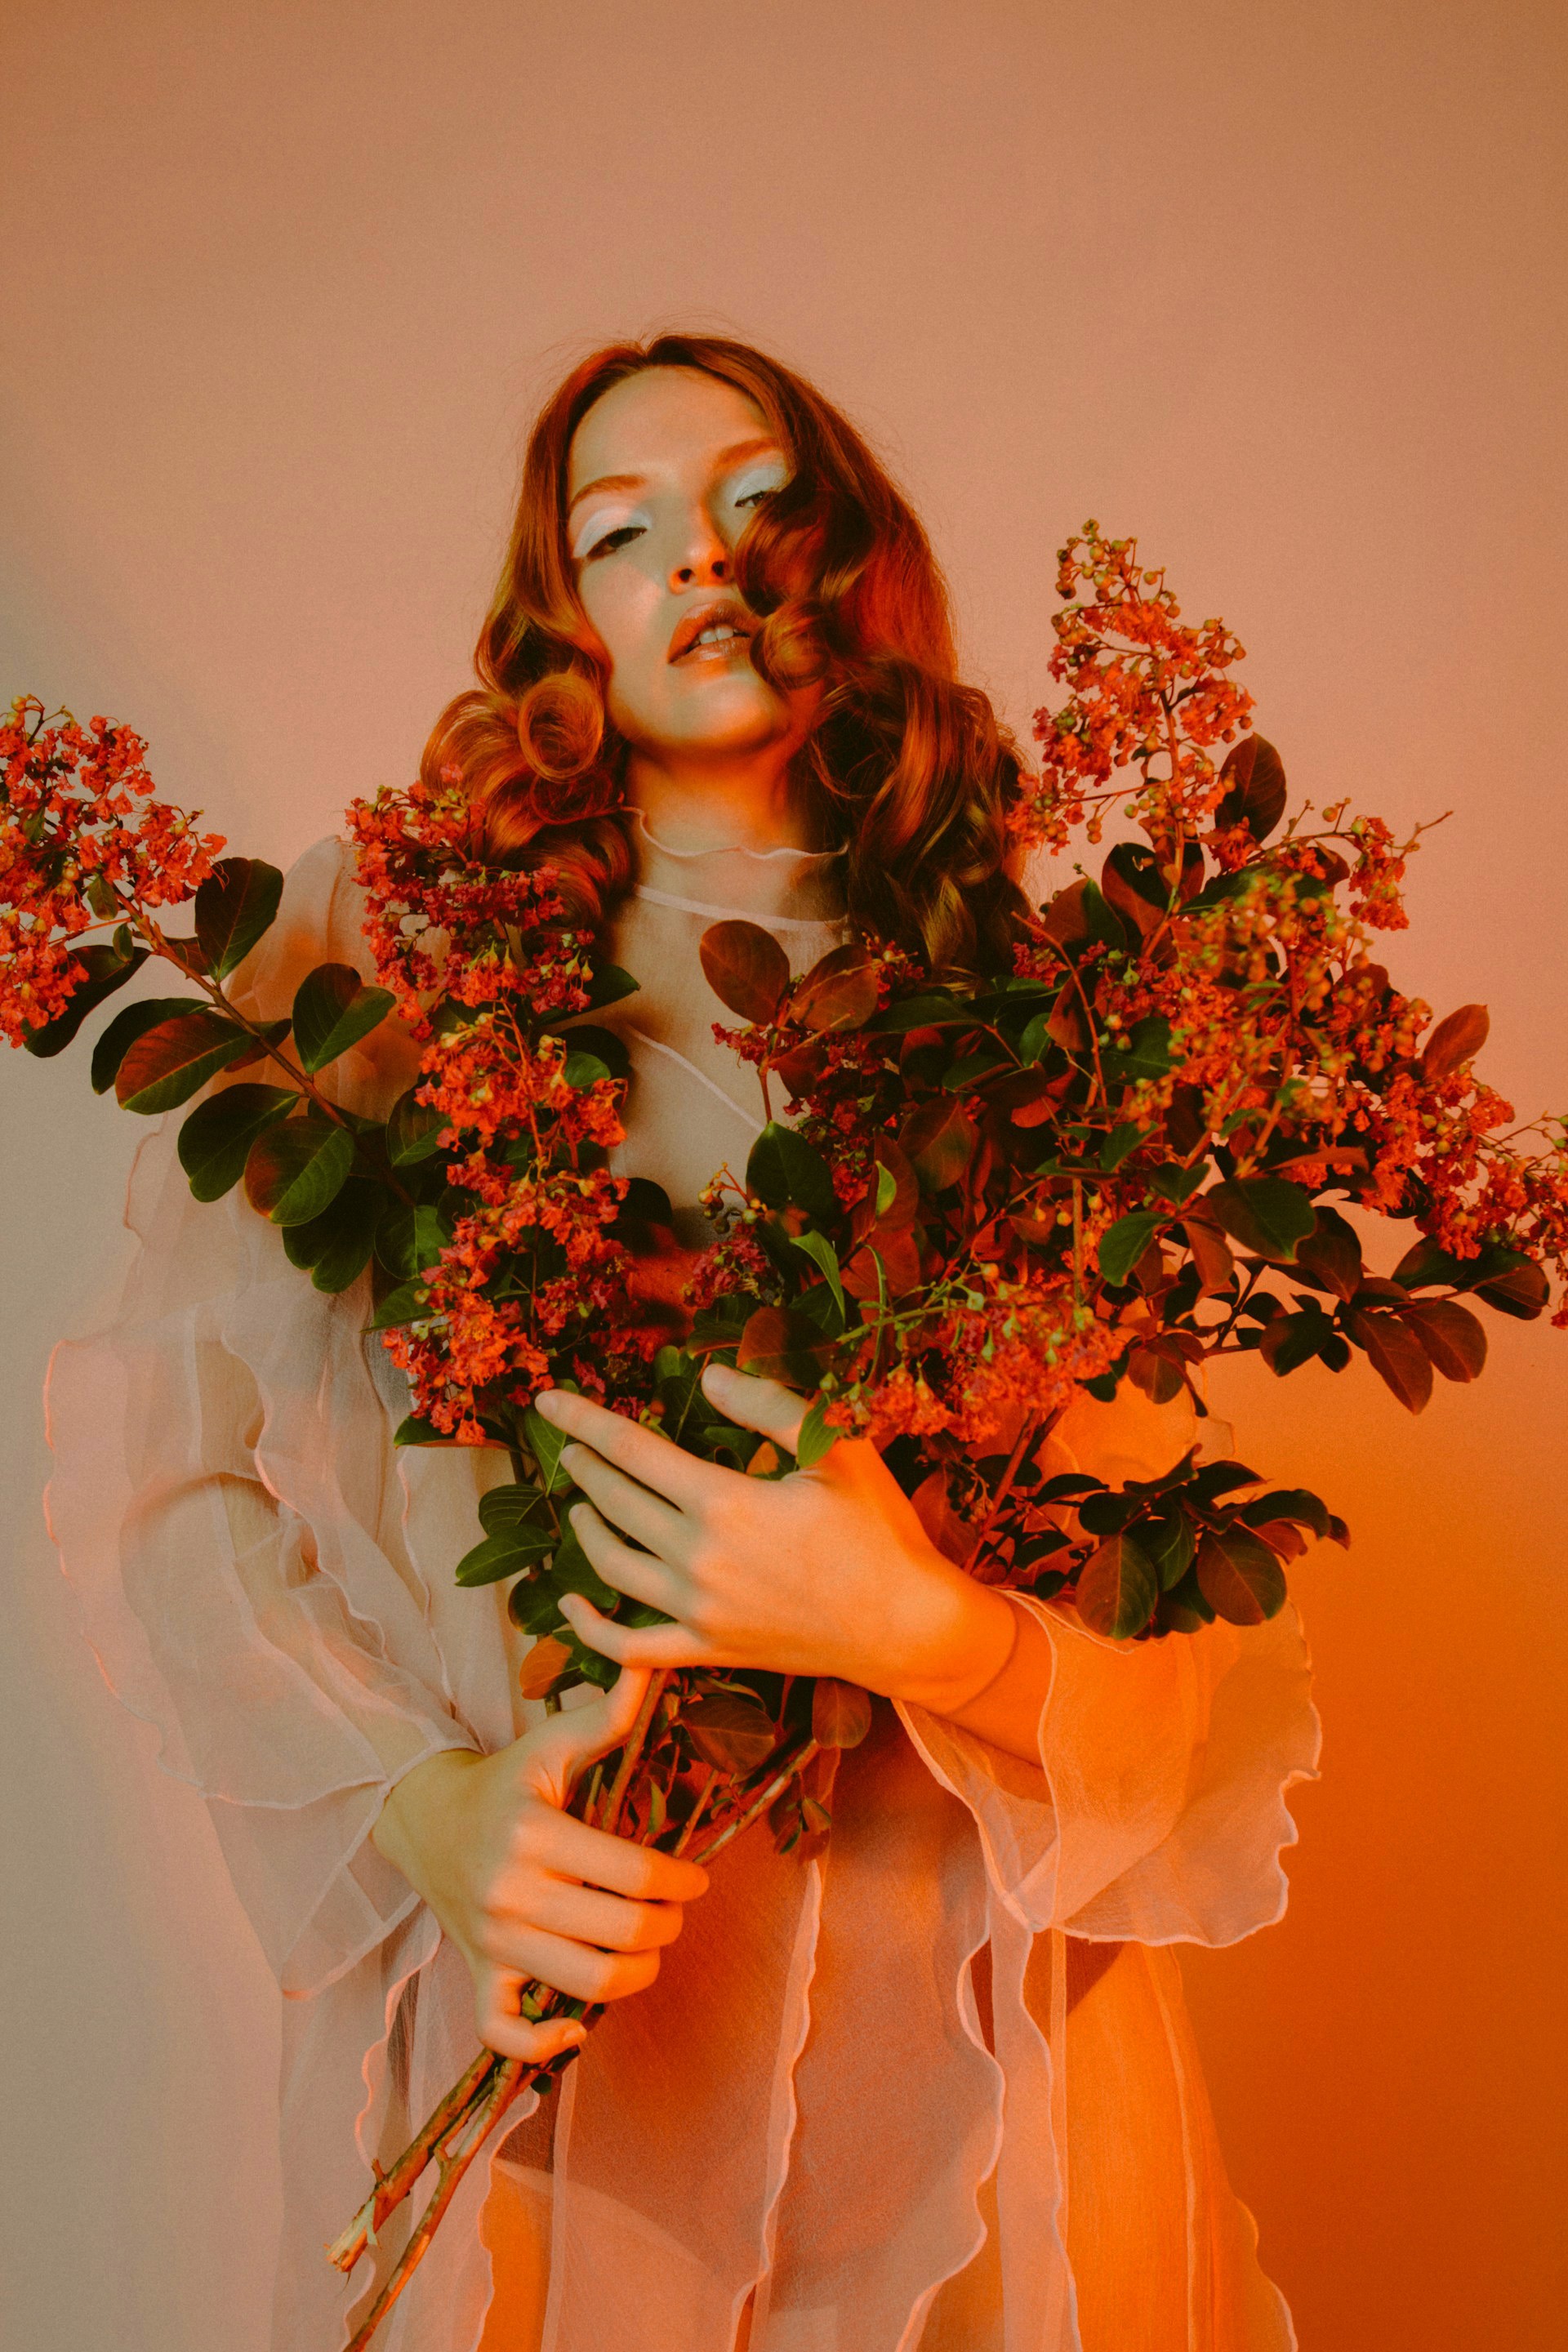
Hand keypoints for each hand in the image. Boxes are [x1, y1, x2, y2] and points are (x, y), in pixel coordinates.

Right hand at [370, 1666, 708, 2063]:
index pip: (634, 1874)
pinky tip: (576, 2028)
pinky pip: (502, 2032)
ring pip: (581, 1987)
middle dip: (664, 1927)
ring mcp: (491, 1940)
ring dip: (631, 1978)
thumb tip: (650, 1664)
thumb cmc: (505, 1780)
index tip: (695, 1879)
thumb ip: (606, 1715)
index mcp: (535, 1833)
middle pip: (619, 1935)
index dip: (681, 1882)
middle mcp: (510, 1892)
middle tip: (673, 1911)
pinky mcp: (476, 1971)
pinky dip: (542, 2045)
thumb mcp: (552, 1742)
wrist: (425, 1816)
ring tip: (646, 1952)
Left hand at [536, 1365, 1016, 1713]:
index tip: (547, 1402)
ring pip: (612, 1566)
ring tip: (578, 1504)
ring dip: (586, 1529)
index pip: (632, 1450)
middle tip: (569, 1445)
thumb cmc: (877, 1530)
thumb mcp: (835, 1449)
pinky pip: (629, 1646)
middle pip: (615, 1502)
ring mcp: (697, 1610)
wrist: (903, 1624)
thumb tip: (707, 1378)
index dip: (584, 1421)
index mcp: (724, 1502)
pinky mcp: (707, 1649)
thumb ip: (767, 1406)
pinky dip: (590, 1628)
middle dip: (584, 1467)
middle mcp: (698, 1558)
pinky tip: (570, 1605)